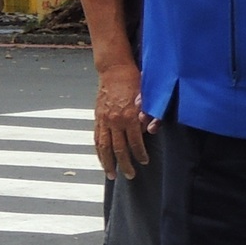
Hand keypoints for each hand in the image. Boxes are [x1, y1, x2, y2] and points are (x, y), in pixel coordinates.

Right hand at [94, 63, 151, 178]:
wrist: (114, 69)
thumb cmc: (133, 81)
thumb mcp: (146, 96)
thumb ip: (147, 114)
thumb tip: (149, 130)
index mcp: (128, 115)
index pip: (135, 142)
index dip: (140, 154)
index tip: (144, 162)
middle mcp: (115, 120)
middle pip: (118, 149)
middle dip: (124, 165)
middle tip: (130, 175)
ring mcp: (104, 120)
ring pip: (104, 147)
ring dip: (107, 163)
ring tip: (111, 175)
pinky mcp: (97, 118)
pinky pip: (96, 139)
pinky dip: (98, 152)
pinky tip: (101, 159)